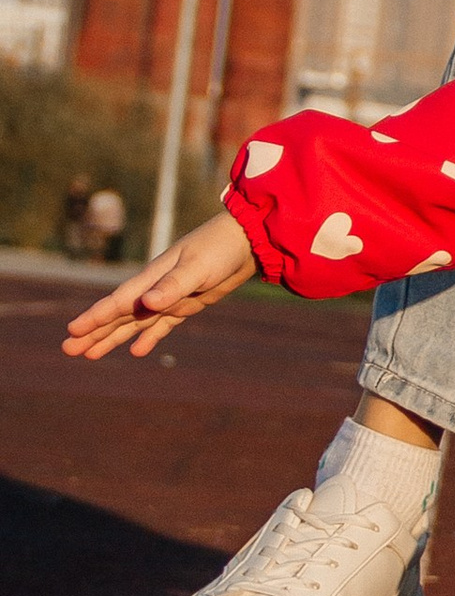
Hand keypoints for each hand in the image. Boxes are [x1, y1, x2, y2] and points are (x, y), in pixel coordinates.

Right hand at [62, 211, 256, 364]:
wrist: (245, 240)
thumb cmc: (219, 248)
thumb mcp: (197, 267)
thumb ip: (173, 286)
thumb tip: (147, 304)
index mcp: (152, 279)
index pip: (117, 303)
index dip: (95, 319)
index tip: (72, 332)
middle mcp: (155, 289)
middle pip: (118, 316)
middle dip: (94, 333)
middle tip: (68, 350)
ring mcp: (170, 297)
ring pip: (135, 323)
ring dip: (113, 338)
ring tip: (90, 354)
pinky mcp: (187, 303)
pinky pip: (162, 325)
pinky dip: (149, 337)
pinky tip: (138, 351)